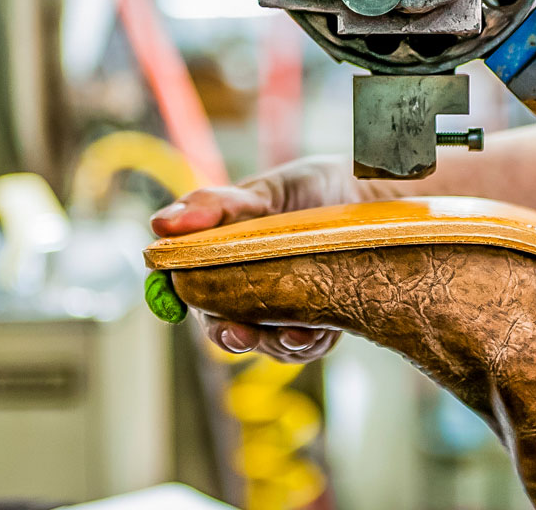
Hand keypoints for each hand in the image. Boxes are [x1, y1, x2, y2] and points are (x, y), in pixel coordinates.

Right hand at [151, 155, 390, 361]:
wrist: (374, 196)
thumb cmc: (312, 189)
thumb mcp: (266, 190)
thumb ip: (217, 206)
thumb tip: (160, 222)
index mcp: (223, 259)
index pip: (188, 287)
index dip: (181, 300)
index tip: (189, 304)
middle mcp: (247, 291)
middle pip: (223, 325)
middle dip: (230, 335)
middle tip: (240, 334)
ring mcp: (281, 312)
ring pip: (266, 343)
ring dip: (275, 343)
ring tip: (295, 332)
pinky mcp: (316, 325)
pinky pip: (304, 346)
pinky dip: (306, 342)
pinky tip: (315, 331)